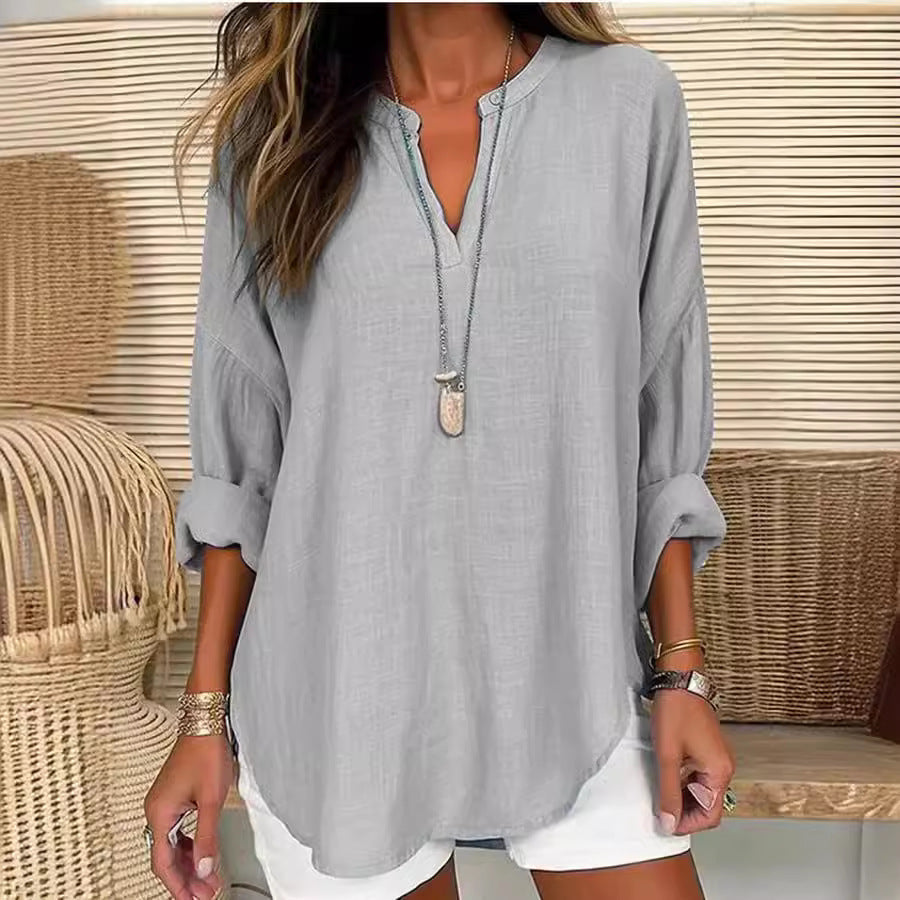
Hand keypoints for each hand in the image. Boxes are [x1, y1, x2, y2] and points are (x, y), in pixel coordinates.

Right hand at [144, 734, 234, 898]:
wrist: (206, 724)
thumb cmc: (206, 753)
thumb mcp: (211, 800)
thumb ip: (208, 838)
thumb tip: (206, 869)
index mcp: (159, 814)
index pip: (163, 862)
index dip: (179, 885)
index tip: (194, 899)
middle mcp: (156, 810)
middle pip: (166, 857)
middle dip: (187, 878)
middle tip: (206, 894)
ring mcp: (163, 804)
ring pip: (172, 845)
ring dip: (189, 863)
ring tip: (207, 879)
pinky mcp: (172, 797)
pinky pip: (176, 831)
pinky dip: (189, 846)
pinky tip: (201, 855)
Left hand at [651, 686, 734, 835]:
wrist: (680, 679)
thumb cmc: (676, 712)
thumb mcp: (667, 756)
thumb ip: (668, 792)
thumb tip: (669, 823)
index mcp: (719, 772)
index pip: (710, 816)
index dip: (687, 824)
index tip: (665, 823)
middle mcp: (723, 767)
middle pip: (707, 805)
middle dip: (684, 812)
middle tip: (659, 809)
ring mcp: (716, 757)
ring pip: (702, 791)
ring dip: (683, 796)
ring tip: (659, 792)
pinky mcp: (707, 749)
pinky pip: (698, 776)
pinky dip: (684, 782)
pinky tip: (666, 776)